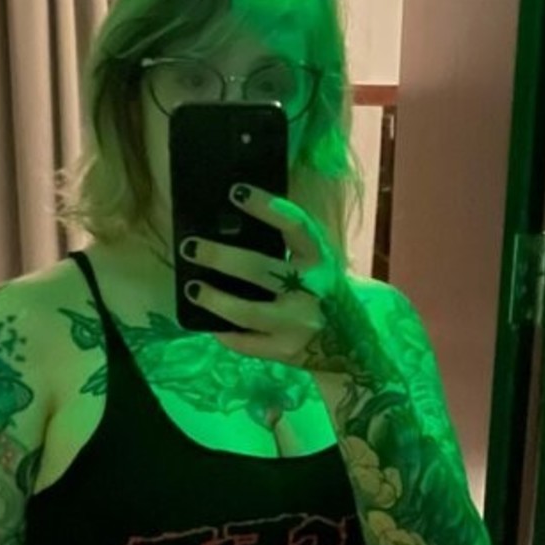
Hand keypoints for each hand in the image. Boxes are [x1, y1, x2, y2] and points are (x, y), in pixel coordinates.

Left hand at [178, 183, 353, 370]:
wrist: (354, 342)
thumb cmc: (325, 292)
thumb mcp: (317, 265)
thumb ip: (288, 249)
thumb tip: (230, 226)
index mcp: (321, 260)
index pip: (294, 226)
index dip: (265, 207)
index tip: (235, 192)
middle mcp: (312, 291)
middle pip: (259, 269)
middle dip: (220, 257)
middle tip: (190, 246)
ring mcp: (298, 325)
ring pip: (246, 313)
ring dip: (214, 299)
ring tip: (192, 288)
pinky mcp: (285, 352)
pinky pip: (246, 343)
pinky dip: (224, 332)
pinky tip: (209, 323)